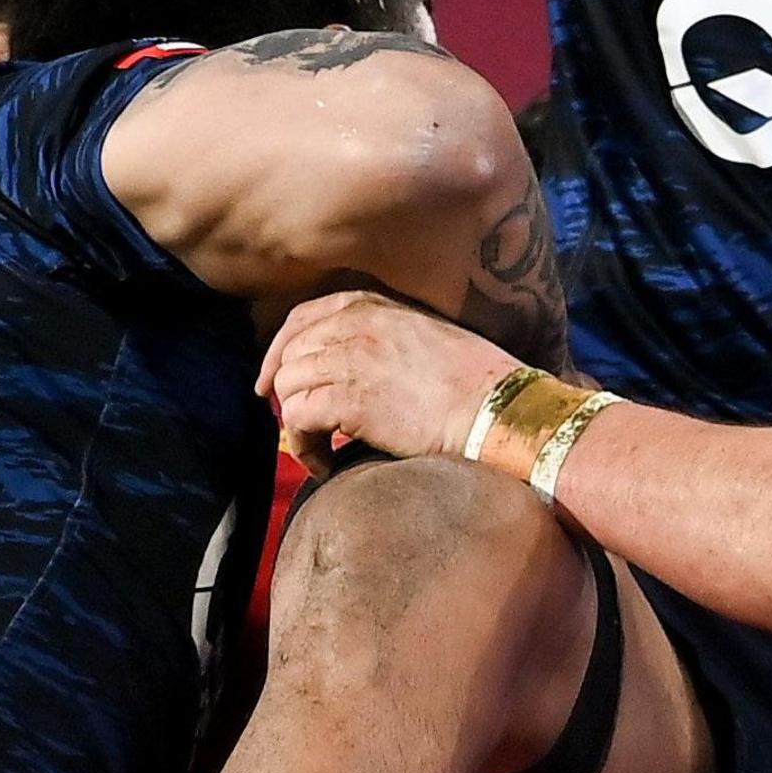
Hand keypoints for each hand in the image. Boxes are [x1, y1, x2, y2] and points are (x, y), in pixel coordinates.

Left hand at [260, 291, 525, 462]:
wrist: (497, 409)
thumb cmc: (477, 382)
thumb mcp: (426, 336)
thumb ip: (385, 337)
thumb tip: (353, 364)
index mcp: (373, 307)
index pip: (303, 319)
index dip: (280, 352)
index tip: (274, 381)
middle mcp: (355, 326)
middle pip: (289, 355)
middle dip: (285, 393)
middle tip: (300, 426)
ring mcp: (350, 360)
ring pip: (288, 388)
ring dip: (296, 425)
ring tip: (320, 450)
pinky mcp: (349, 400)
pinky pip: (298, 420)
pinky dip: (304, 448)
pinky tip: (325, 465)